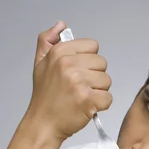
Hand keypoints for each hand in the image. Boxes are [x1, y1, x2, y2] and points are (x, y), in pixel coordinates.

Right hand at [25, 21, 112, 140]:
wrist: (43, 123)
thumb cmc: (44, 96)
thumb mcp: (40, 63)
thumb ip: (48, 41)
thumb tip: (61, 25)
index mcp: (59, 52)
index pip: (92, 46)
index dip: (89, 60)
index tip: (78, 71)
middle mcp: (69, 64)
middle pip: (102, 63)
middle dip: (95, 77)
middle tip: (80, 88)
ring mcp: (79, 82)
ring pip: (107, 81)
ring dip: (98, 91)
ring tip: (82, 97)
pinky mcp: (88, 99)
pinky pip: (108, 98)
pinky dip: (101, 105)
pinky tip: (87, 107)